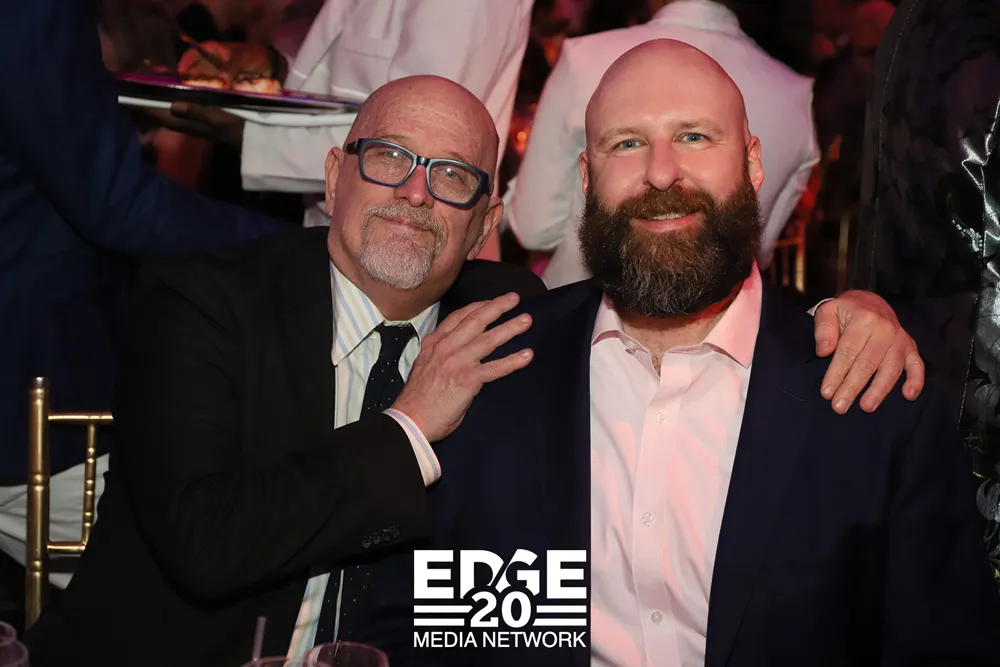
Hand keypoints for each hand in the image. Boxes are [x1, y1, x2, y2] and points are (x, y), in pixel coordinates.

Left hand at [142, 103, 244, 148]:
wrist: (250, 140)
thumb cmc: (234, 127)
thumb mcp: (217, 117)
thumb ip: (196, 111)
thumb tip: (173, 105)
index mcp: (190, 125)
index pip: (163, 116)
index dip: (148, 109)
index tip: (132, 100)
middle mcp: (188, 126)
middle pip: (163, 118)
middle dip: (149, 110)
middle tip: (134, 98)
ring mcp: (194, 125)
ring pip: (170, 118)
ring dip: (158, 110)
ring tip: (146, 100)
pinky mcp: (200, 123)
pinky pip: (179, 117)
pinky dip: (170, 110)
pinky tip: (169, 104)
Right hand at [392, 293, 533, 441]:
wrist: (410, 419)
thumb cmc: (417, 398)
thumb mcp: (424, 365)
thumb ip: (440, 354)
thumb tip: (457, 352)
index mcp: (434, 343)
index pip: (458, 317)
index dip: (478, 306)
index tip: (492, 301)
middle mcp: (445, 347)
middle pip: (476, 320)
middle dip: (497, 307)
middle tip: (514, 298)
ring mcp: (457, 361)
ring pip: (488, 339)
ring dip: (510, 328)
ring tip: (527, 320)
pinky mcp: (467, 379)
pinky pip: (495, 368)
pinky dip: (512, 361)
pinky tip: (527, 355)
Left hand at [814, 291, 924, 413]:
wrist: (869, 301)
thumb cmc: (846, 310)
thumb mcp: (828, 311)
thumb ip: (823, 330)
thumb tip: (824, 351)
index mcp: (863, 319)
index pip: (847, 352)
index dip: (836, 374)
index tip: (826, 392)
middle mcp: (885, 330)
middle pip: (867, 363)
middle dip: (852, 387)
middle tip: (840, 407)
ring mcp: (900, 339)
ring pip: (890, 368)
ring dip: (879, 390)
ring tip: (866, 407)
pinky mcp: (910, 347)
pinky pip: (917, 365)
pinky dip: (916, 380)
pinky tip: (909, 396)